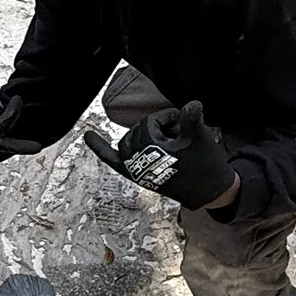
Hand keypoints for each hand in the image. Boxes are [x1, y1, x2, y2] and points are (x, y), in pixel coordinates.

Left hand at [83, 100, 235, 209]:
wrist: (208, 191)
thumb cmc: (206, 163)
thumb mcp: (201, 138)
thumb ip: (192, 120)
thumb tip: (191, 104)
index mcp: (152, 152)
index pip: (150, 123)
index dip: (169, 119)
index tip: (183, 127)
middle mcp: (139, 163)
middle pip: (138, 130)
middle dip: (158, 128)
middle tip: (179, 138)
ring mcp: (135, 169)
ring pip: (129, 140)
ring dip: (144, 136)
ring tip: (168, 143)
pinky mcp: (136, 175)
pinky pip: (113, 159)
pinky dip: (101, 148)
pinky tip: (88, 137)